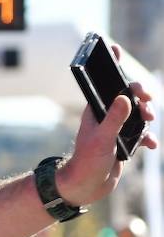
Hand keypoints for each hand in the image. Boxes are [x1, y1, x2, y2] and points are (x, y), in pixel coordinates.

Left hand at [59, 46, 156, 205]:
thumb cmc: (86, 162)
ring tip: (148, 122)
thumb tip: (124, 98)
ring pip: (137, 114)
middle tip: (147, 99)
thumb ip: (114, 118)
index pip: (104, 84)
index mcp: (95, 111)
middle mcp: (105, 117)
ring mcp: (115, 129)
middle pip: (127, 96)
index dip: (110, 66)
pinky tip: (151, 145)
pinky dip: (148, 138)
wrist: (84, 188)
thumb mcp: (102, 139)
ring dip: (146, 115)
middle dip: (140, 94)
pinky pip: (140, 135)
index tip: (114, 48)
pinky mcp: (123, 143)